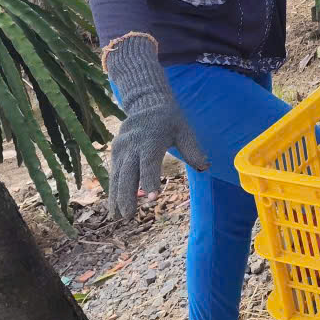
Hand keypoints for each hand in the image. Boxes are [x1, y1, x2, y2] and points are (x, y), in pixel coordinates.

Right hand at [104, 35, 207, 219]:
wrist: (147, 104)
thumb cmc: (170, 120)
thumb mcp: (185, 130)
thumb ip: (193, 150)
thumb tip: (206, 167)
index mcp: (151, 139)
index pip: (149, 163)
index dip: (150, 181)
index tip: (152, 198)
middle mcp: (132, 144)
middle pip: (128, 173)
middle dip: (127, 195)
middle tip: (129, 215)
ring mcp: (121, 148)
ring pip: (117, 175)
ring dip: (116, 196)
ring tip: (118, 216)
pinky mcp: (115, 152)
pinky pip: (114, 173)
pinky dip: (113, 189)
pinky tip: (114, 206)